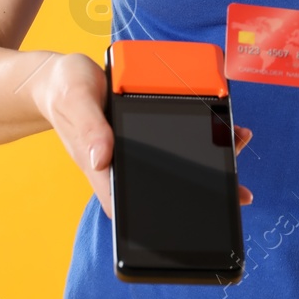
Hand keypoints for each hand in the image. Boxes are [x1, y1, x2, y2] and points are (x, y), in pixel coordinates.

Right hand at [35, 52, 254, 219]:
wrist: (60, 77)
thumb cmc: (64, 91)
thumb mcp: (75, 102)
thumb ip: (89, 128)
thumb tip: (102, 158)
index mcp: (104, 170)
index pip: (135, 208)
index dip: (166, 220)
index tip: (201, 218)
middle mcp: (123, 165)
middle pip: (164, 188)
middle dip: (202, 190)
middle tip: (238, 192)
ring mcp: (134, 150)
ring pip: (175, 164)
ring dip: (208, 159)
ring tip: (238, 147)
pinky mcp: (142, 133)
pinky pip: (174, 139)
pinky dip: (199, 135)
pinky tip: (221, 127)